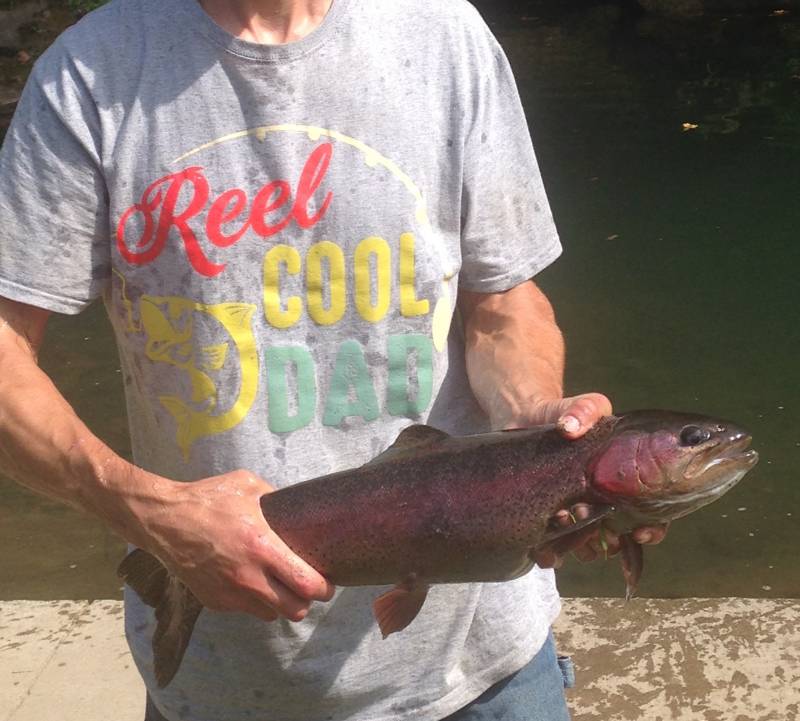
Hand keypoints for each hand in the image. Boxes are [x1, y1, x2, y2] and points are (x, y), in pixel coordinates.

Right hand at [128, 469, 334, 622]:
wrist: (164, 520)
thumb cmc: (208, 499)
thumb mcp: (248, 486)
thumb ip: (276, 498)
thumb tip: (293, 506)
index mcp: (262, 547)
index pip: (306, 584)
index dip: (323, 587)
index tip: (327, 582)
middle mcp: (249, 577)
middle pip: (295, 610)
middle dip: (306, 600)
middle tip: (306, 586)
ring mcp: (230, 593)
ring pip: (271, 614)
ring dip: (279, 603)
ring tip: (278, 584)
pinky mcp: (214, 602)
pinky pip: (245, 610)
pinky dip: (253, 601)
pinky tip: (249, 580)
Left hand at [522, 392, 667, 567]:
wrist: (525, 419)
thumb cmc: (564, 415)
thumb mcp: (582, 407)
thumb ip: (584, 410)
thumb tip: (570, 427)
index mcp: (626, 478)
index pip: (654, 509)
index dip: (654, 526)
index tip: (641, 533)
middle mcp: (608, 498)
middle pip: (626, 534)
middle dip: (620, 543)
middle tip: (608, 541)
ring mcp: (581, 509)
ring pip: (593, 543)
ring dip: (587, 548)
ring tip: (575, 540)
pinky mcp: (553, 514)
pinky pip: (559, 542)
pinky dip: (556, 550)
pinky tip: (549, 552)